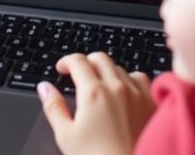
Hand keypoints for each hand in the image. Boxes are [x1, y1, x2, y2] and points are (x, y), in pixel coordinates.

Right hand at [37, 52, 154, 154]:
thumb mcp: (66, 136)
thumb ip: (54, 107)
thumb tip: (45, 88)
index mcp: (93, 92)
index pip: (78, 61)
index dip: (66, 61)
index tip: (62, 68)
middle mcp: (116, 87)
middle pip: (100, 58)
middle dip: (86, 62)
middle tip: (78, 74)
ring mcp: (136, 93)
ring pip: (120, 67)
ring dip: (107, 70)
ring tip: (100, 85)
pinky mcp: (150, 103)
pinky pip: (141, 78)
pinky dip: (130, 79)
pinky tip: (125, 91)